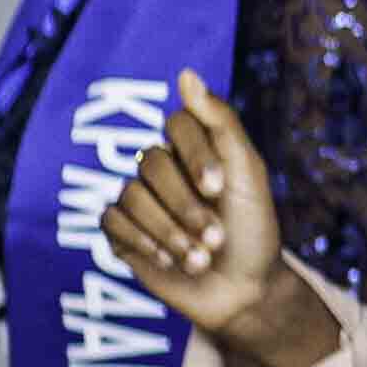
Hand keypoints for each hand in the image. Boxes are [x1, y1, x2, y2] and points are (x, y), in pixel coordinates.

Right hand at [98, 72, 336, 366]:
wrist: (244, 292)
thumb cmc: (253, 231)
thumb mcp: (249, 175)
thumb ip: (221, 123)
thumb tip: (186, 74)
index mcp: (195, 147)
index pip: (178, 125)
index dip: (195, 155)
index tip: (218, 189)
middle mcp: (164, 168)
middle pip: (152, 164)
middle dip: (186, 206)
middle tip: (215, 238)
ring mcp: (142, 199)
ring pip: (131, 195)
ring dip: (168, 231)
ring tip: (199, 259)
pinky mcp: (123, 231)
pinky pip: (112, 220)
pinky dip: (142, 241)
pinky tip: (168, 260)